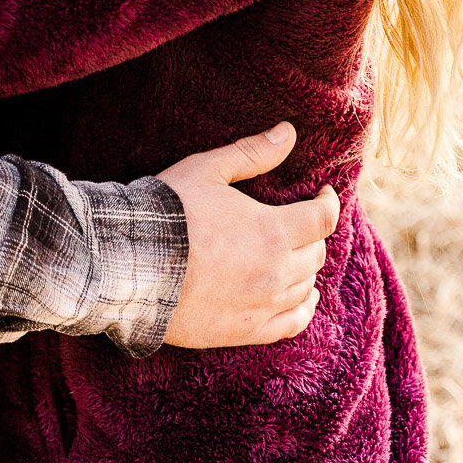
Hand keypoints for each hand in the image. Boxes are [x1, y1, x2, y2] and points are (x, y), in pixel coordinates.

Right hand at [158, 121, 338, 347]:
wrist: (134, 264)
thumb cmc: (170, 211)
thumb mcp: (208, 169)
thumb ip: (253, 153)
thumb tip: (288, 132)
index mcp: (273, 230)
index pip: (322, 218)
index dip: (328, 202)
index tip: (323, 193)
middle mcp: (277, 271)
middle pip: (316, 252)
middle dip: (312, 233)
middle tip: (299, 221)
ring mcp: (264, 304)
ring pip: (306, 286)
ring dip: (305, 266)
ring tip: (295, 253)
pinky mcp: (247, 330)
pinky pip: (292, 323)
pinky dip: (304, 308)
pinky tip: (303, 297)